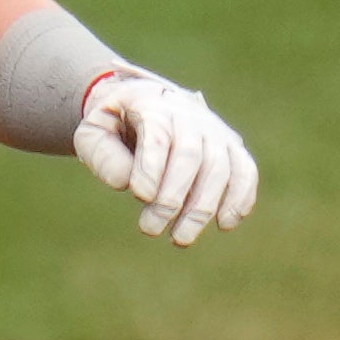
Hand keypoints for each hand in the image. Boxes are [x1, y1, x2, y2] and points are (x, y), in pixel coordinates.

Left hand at [73, 73, 255, 246]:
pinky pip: (245, 170)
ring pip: (220, 167)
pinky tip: (225, 223)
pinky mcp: (232, 147)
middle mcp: (190, 116)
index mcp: (153, 106)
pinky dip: (241, 197)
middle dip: (172, 197)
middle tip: (150, 228)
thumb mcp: (94, 132)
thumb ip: (102, 154)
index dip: (151, 167)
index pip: (158, 135)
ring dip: (204, 207)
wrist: (148, 101)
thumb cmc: (115, 124)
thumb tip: (127, 182)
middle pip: (190, 156)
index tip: (140, 196)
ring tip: (181, 238)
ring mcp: (215, 131)